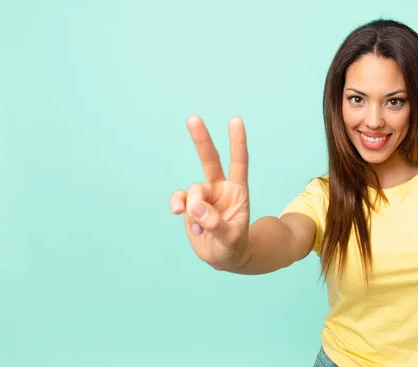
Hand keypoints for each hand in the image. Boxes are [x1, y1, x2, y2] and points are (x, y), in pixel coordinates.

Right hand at [169, 115, 249, 269]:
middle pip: (210, 160)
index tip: (235, 120)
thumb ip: (216, 224)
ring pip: (192, 191)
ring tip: (201, 228)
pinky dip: (178, 205)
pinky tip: (180, 215)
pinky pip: (179, 198)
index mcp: (238, 192)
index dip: (237, 142)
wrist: (223, 257)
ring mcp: (204, 196)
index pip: (239, 162)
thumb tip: (196, 209)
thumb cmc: (233, 246)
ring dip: (193, 209)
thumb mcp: (231, 239)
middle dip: (201, 140)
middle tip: (193, 118)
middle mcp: (220, 189)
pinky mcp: (190, 205)